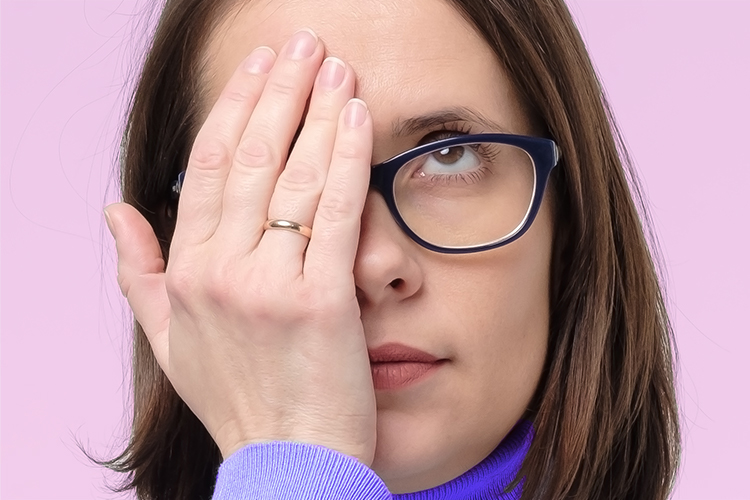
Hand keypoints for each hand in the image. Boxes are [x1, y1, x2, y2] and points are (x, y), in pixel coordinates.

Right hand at [104, 29, 376, 464]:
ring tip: (336, 68)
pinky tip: (360, 118)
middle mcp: (221, 271)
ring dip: (318, 113)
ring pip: (294, 178)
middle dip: (280, 92)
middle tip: (303, 44)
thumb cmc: (237, 400)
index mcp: (187, 272)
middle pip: (252, 159)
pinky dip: (348, 161)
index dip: (236, 109)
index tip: (258, 68)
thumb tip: (115, 210)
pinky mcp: (322, 301)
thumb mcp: (170, 340)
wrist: (288, 462)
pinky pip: (336, 214)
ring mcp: (270, 285)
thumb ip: (139, 272)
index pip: (210, 168)